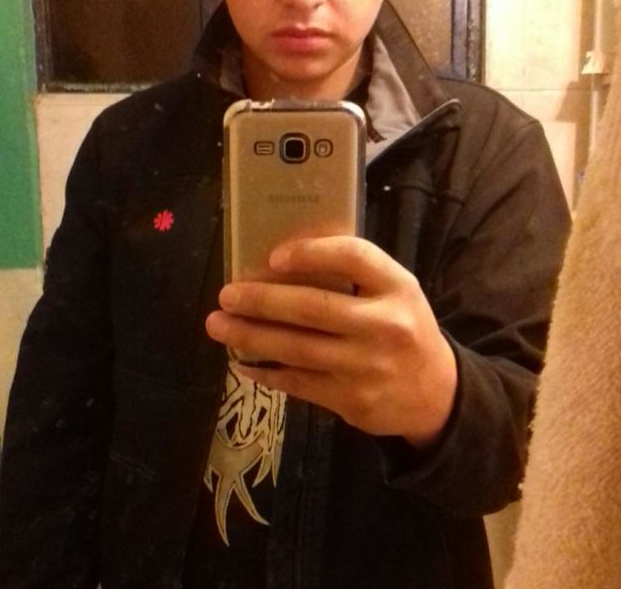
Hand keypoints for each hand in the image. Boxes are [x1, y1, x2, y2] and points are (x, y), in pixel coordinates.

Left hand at [206, 236, 456, 447]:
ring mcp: (367, 366)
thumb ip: (355, 275)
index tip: (273, 256)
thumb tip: (281, 263)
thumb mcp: (395, 291)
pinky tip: (243, 361)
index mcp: (397, 287)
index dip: (311, 253)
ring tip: (218, 325)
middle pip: (313, 307)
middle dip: (262, 300)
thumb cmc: (403, 328)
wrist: (436, 394)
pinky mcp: (352, 401)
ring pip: (298, 349)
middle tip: (226, 295)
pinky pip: (299, 383)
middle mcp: (385, 325)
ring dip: (251, 336)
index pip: (354, 258)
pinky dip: (266, 371)